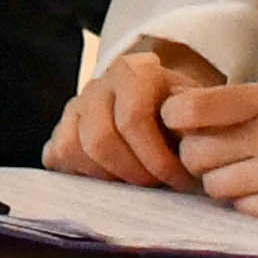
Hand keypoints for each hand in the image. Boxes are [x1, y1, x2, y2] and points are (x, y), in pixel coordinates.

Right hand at [50, 39, 225, 191]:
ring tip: (137, 183)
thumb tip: (191, 156)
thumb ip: (197, 126)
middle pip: (100, 139)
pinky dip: (80, 174)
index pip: (133, 120)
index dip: (157, 158)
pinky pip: (57, 155)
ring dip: (107, 176)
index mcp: (134, 72)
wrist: (167, 102)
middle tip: (158, 185)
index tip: (180, 179)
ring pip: (73, 149)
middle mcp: (99, 83)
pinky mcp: (61, 127)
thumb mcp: (200, 112)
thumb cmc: (186, 115)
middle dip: (132, 172)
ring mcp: (76, 105)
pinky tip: (111, 179)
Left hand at [157, 82, 257, 238]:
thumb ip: (241, 107)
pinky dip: (250, 205)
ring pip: (213, 185)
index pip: (191, 108)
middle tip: (222, 157)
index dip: (175, 120)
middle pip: (194, 152)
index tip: (180, 125)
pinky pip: (241, 209)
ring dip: (224, 184)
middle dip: (199, 158)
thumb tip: (175, 118)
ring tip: (255, 175)